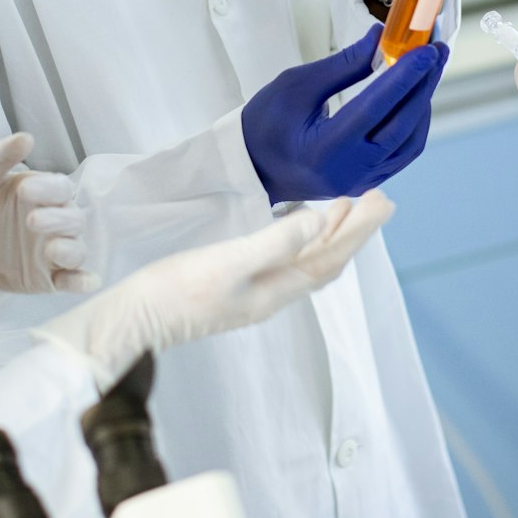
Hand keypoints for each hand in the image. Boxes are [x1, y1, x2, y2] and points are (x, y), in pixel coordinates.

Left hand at [0, 134, 96, 293]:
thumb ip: (0, 157)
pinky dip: (83, 282)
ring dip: (71, 250)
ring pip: (77, 249)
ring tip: (51, 249)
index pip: (60, 188)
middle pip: (73, 219)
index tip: (25, 191)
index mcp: (43, 192)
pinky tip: (84, 283)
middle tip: (31, 220)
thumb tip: (26, 138)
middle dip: (58, 220)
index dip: (48, 189)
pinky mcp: (48, 277)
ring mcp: (53, 250)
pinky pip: (73, 280)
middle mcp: (55, 220)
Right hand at [35, 193, 393, 386]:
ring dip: (331, 234)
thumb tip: (320, 222)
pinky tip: (297, 224)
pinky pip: (285, 260)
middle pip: (325, 260)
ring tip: (348, 205)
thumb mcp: (229, 262)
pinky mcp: (235, 285)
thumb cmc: (177, 291)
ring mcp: (254, 292)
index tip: (383, 203)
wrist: (135, 319)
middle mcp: (272, 294)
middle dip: (354, 231)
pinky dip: (301, 239)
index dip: (360, 232)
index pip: (331, 259)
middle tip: (378, 198)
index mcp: (276, 291)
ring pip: (306, 261)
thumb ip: (276, 241)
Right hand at [242, 25, 446, 201]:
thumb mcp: (296, 86)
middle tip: (437, 50)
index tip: (427, 49)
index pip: (376, 108)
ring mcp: (361, 181)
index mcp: (325, 150)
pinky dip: (413, 122)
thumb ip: (343, 65)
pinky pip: (402, 152)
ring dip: (422, 102)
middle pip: (401, 124)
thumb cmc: (265, 124)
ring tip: (428, 69)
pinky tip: (414, 96)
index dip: (405, 76)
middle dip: (423, 84)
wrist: (253, 168)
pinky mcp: (368, 182)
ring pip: (409, 141)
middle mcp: (349, 172)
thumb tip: (380, 39)